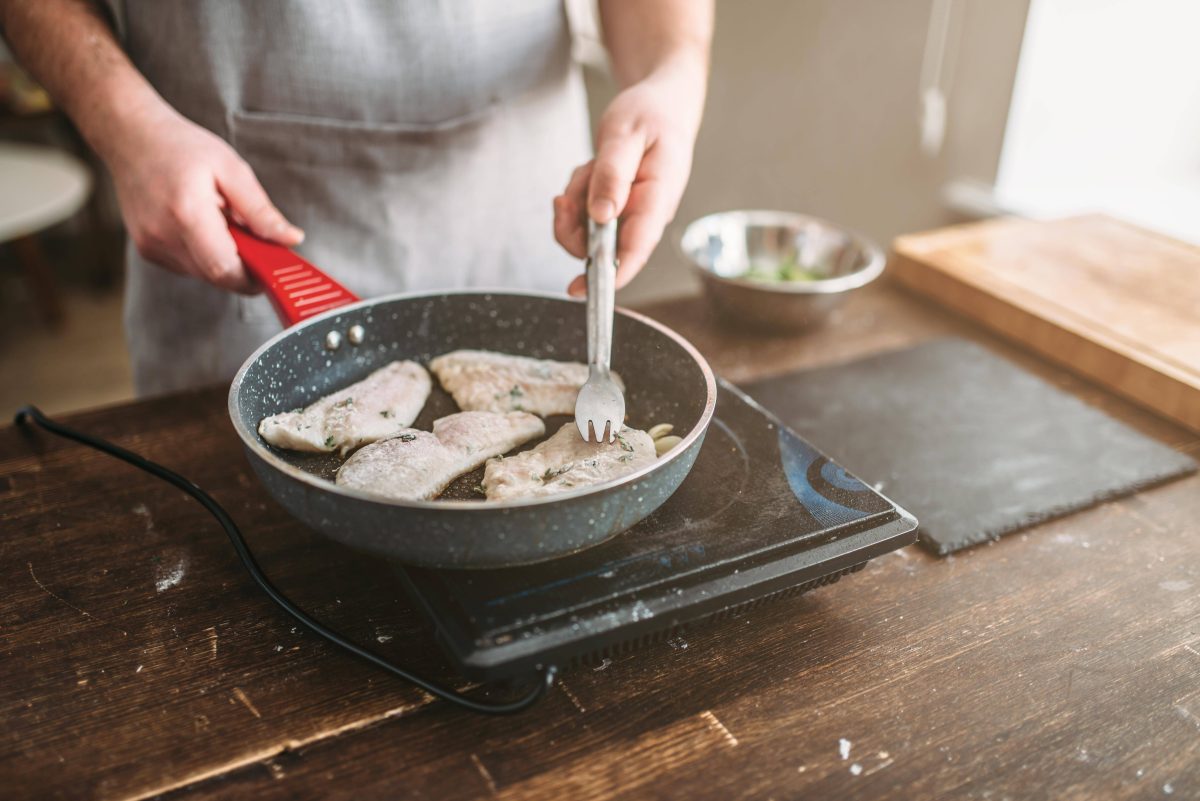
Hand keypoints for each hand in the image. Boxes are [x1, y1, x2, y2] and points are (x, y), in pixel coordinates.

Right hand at [103, 101, 303, 293]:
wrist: (130, 136)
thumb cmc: (179, 146)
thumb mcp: (231, 169)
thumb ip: (261, 210)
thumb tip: (290, 239)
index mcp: (186, 213)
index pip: (225, 268)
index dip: (253, 278)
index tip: (274, 270)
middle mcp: (163, 235)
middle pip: (216, 276)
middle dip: (243, 267)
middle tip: (256, 241)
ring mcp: (151, 245)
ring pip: (202, 273)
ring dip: (223, 259)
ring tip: (224, 223)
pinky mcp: (147, 250)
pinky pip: (187, 266)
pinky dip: (204, 254)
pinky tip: (204, 226)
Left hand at [553, 71, 698, 295]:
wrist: (663, 105)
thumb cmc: (651, 115)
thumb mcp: (625, 135)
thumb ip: (612, 175)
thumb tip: (601, 217)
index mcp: (658, 198)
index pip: (637, 248)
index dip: (612, 274)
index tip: (584, 288)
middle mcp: (646, 214)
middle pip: (602, 247)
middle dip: (574, 227)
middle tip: (564, 198)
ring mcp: (631, 214)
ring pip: (588, 231)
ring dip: (575, 204)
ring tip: (588, 169)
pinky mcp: (618, 209)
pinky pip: (586, 215)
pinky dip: (578, 195)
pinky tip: (591, 171)